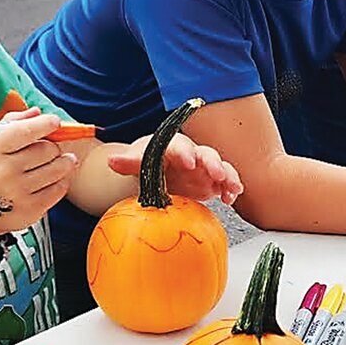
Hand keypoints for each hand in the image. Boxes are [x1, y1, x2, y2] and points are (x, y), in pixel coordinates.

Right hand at [0, 110, 80, 233]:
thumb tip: (36, 112)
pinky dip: (60, 181)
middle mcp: (4, 171)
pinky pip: (59, 188)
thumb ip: (13, 124)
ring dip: (63, 163)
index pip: (25, 131)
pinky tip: (53, 180)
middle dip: (52, 147)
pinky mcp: (31, 209)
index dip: (44, 124)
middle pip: (46, 149)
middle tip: (48, 150)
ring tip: (60, 162)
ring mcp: (18, 192)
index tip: (55, 122)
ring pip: (58, 168)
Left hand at [107, 132, 243, 204]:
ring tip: (233, 188)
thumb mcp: (136, 162)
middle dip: (213, 164)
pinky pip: (224, 182)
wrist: (154, 175)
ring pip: (220, 167)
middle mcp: (191, 154)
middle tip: (218, 174)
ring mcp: (203, 168)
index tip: (189, 162)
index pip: (180, 145)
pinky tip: (230, 198)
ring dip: (228, 176)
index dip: (186, 153)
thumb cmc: (146, 163)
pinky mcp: (210, 181)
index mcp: (172, 146)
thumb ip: (128, 162)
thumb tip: (112, 161)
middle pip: (205, 154)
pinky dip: (229, 189)